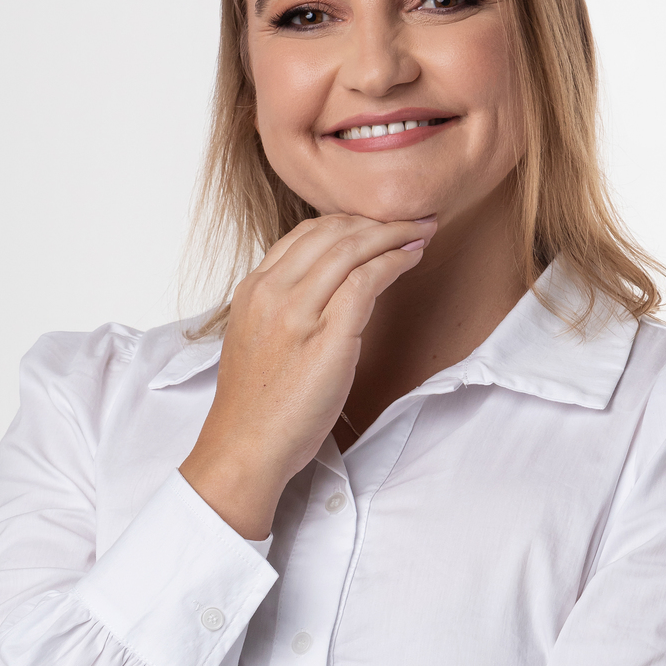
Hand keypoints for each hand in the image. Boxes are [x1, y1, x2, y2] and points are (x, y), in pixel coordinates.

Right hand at [180, 212, 434, 538]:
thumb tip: (321, 294)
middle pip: (331, 232)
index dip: (347, 222)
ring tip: (420, 231)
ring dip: (394, 233)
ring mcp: (298, 312)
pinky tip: (412, 258)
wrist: (245, 447)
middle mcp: (272, 292)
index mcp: (253, 290)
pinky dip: (395, 261)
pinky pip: (367, 279)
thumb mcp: (257, 342)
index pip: (304, 235)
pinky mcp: (327, 336)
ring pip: (352, 248)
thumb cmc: (256, 408)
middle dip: (376, 219)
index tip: (375, 224)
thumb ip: (282, 310)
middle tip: (411, 218)